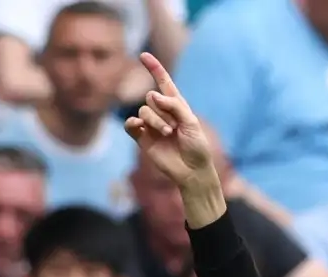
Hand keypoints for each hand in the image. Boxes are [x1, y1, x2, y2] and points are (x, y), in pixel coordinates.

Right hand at [124, 53, 214, 189]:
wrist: (192, 170)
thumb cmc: (196, 146)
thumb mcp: (191, 122)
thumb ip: (174, 105)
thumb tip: (152, 95)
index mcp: (176, 106)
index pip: (163, 83)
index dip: (154, 68)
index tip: (143, 55)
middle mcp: (162, 113)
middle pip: (150, 98)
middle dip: (162, 110)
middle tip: (174, 126)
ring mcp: (151, 125)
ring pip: (143, 111)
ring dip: (155, 121)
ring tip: (168, 134)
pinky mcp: (142, 138)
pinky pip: (130, 124)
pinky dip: (134, 123)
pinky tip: (139, 127)